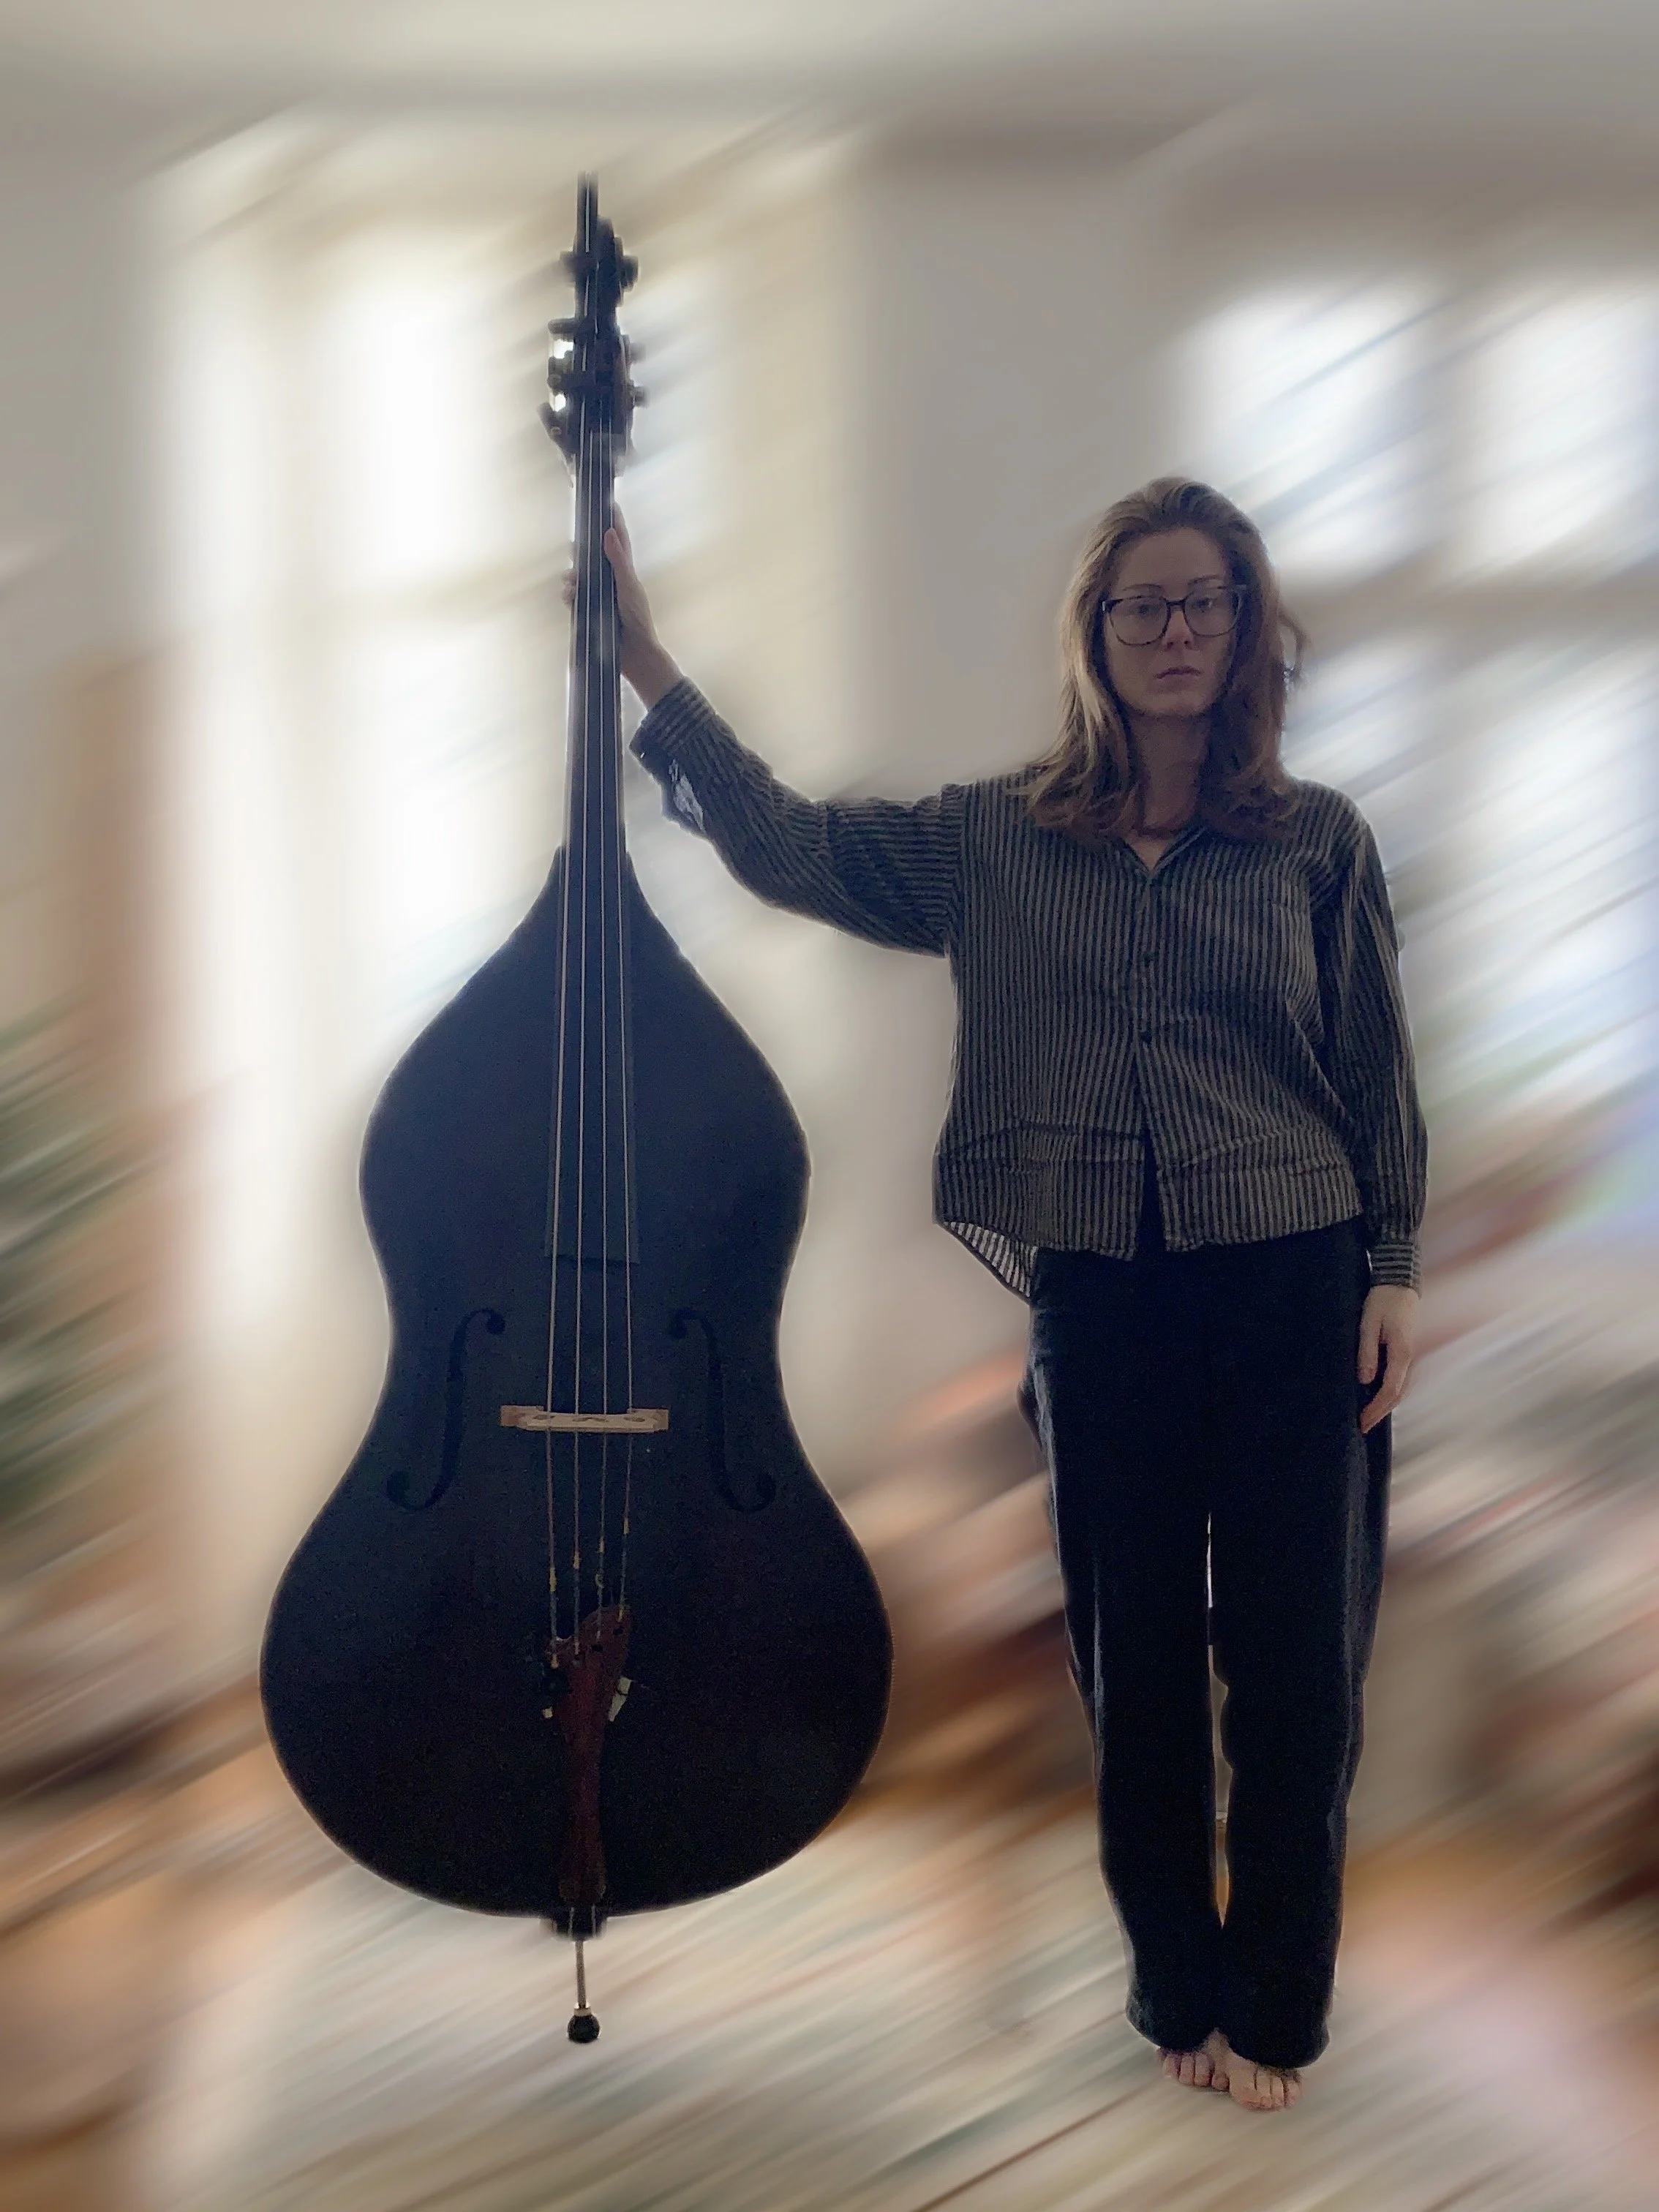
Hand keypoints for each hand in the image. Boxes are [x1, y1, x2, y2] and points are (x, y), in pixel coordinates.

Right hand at [562, 507, 682, 707]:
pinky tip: (569, 598)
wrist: (635, 654)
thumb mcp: (628, 587)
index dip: (615, 523)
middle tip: (573, 546)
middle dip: (583, 551)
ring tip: (571, 582)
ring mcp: (601, 597)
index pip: (619, 542)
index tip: (609, 503)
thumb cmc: (638, 619)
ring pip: (581, 578)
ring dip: (573, 577)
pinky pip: (575, 598)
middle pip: (594, 557)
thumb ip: (618, 561)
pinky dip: (570, 596)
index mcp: (626, 572)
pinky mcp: (591, 612)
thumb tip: (609, 533)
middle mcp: (613, 581)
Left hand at [1357, 1284, 1418, 1433]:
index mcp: (1402, 1353)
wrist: (1400, 1283)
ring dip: (1386, 1405)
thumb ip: (1367, 1352)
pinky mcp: (1408, 1352)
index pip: (1390, 1390)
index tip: (1362, 1421)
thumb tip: (1365, 1380)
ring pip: (1401, 1389)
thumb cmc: (1383, 1301)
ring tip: (1369, 1417)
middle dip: (1380, 1412)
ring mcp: (1412, 1356)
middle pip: (1398, 1395)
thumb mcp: (1368, 1324)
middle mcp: (1411, 1358)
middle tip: (1363, 1426)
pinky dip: (1391, 1393)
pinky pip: (1401, 1379)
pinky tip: (1379, 1397)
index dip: (1376, 1409)